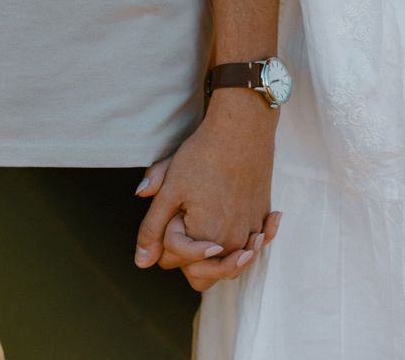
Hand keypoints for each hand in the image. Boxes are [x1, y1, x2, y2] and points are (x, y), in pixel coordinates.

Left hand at [134, 154, 282, 290]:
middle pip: (203, 275)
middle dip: (190, 259)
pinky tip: (242, 227)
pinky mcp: (264, 217)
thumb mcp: (169, 190)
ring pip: (230, 264)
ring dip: (219, 256)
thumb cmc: (202, 156)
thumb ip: (152, 230)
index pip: (174, 262)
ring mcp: (252, 231)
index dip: (166, 240)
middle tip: (186, 226)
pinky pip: (254, 245)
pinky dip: (248, 242)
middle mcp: (232, 243)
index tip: (174, 213)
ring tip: (208, 233)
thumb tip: (141, 262)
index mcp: (205, 239)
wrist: (241, 129)